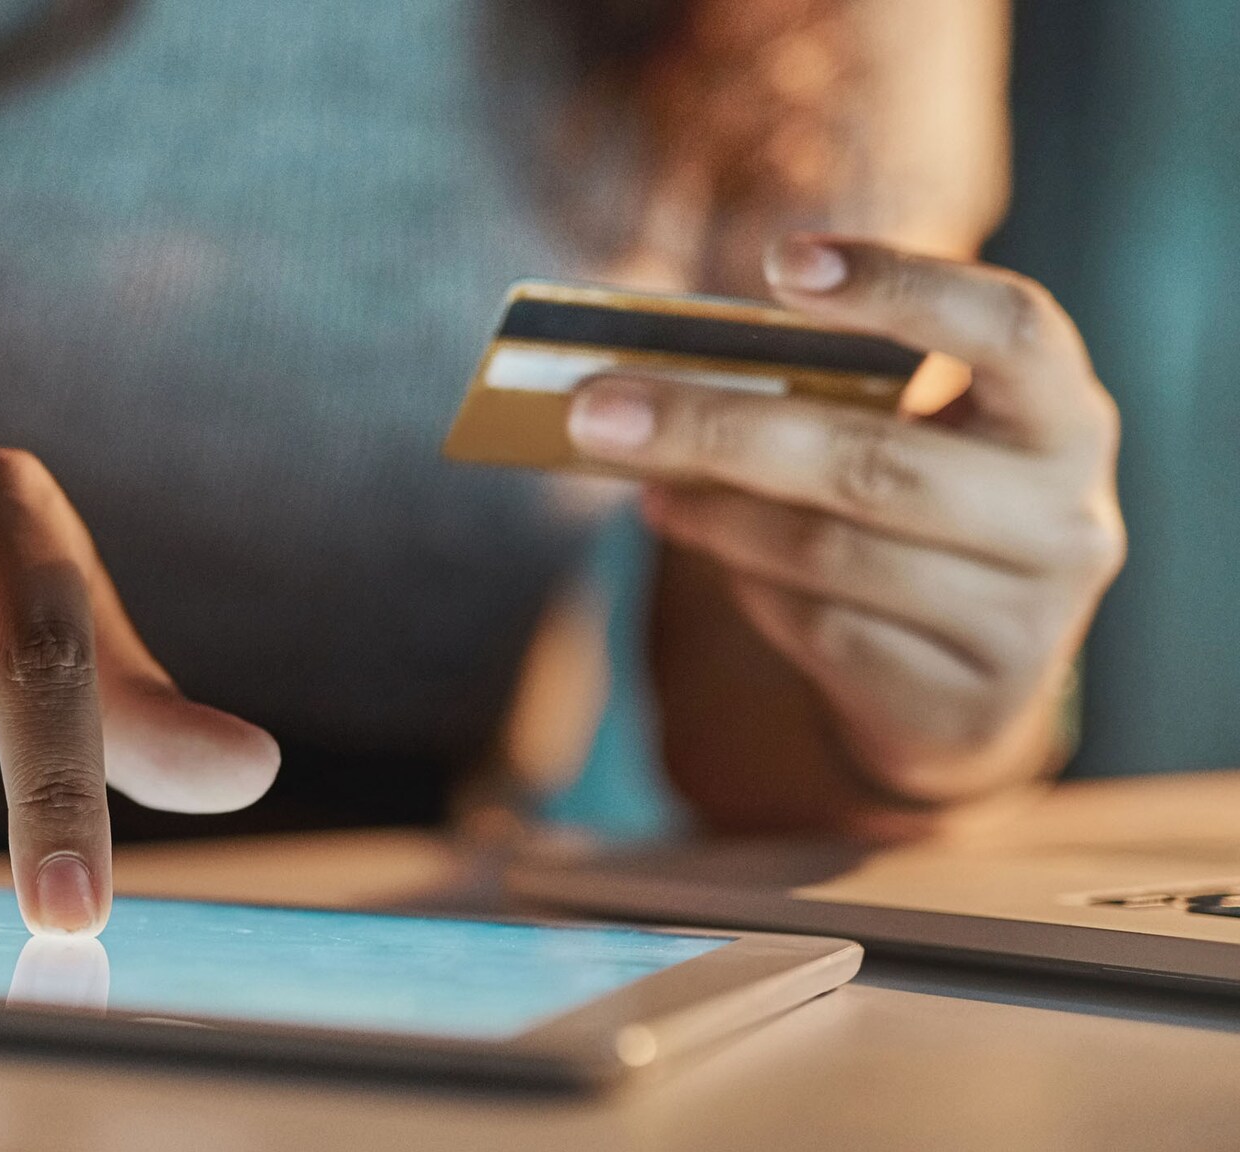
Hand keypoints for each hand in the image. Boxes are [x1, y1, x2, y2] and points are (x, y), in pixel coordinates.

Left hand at [567, 236, 1123, 804]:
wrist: (972, 682)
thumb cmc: (916, 514)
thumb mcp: (907, 438)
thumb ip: (824, 397)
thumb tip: (651, 380)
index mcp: (1061, 414)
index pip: (1009, 328)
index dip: (902, 289)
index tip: (783, 260)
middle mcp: (1066, 516)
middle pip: (873, 461)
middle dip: (718, 428)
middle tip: (597, 409)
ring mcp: (1026, 621)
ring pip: (830, 552)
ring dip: (714, 514)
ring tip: (646, 482)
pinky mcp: (964, 702)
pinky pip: (822, 629)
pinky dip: (748, 583)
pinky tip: (708, 546)